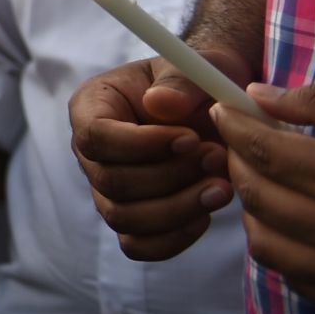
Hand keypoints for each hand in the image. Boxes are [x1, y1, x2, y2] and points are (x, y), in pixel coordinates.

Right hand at [70, 54, 237, 260]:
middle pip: (111, 183)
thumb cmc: (199, 83)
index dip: (142, 145)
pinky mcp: (132, 217)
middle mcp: (92, 152)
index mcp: (92, 106)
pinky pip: (138, 245)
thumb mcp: (194, 68)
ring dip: (179, 208)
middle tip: (218, 158)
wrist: (217, 107)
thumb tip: (160, 104)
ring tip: (222, 187)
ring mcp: (107, 189)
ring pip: (125, 218)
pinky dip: (174, 238)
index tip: (191, 137)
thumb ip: (179, 81)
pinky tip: (206, 213)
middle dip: (171, 177)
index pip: (95, 137)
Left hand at [220, 81, 314, 305]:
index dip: (237, 125)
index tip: (225, 107)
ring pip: (266, 243)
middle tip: (238, 136)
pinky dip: (282, 245)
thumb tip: (263, 96)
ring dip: (253, 206)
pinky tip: (294, 219)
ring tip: (263, 176)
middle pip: (259, 195)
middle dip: (239, 160)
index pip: (269, 152)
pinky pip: (296, 276)